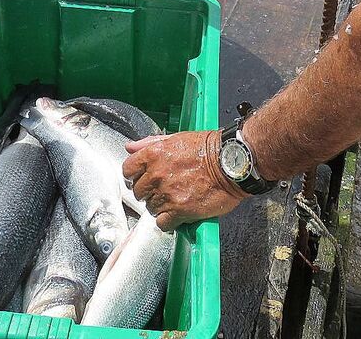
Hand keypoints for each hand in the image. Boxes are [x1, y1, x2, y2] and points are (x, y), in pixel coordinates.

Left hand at [123, 131, 248, 230]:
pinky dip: (169, 221)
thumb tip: (130, 147)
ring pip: (150, 208)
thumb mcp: (176, 138)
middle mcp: (157, 174)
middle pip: (138, 191)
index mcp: (153, 154)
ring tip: (176, 199)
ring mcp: (167, 194)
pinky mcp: (179, 210)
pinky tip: (178, 213)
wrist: (232, 162)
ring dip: (161, 206)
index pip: (128, 170)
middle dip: (149, 191)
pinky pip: (162, 223)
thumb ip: (150, 143)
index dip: (136, 175)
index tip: (144, 178)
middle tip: (164, 189)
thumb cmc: (209, 148)